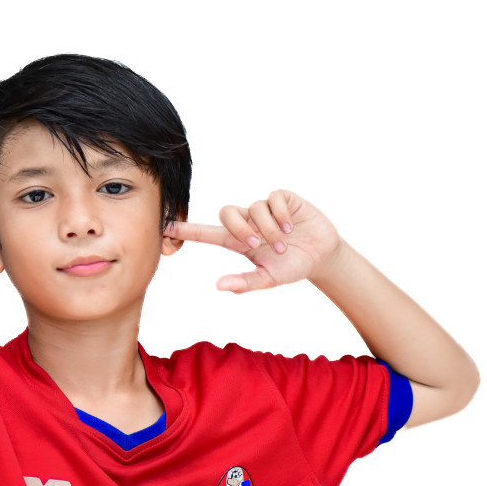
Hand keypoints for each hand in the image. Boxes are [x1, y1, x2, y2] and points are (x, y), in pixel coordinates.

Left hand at [165, 190, 342, 292]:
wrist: (322, 256)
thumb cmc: (291, 267)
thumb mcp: (269, 279)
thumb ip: (245, 283)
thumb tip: (219, 287)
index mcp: (238, 241)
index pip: (207, 233)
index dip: (187, 230)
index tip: (165, 227)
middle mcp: (249, 222)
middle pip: (227, 213)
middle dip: (239, 228)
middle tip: (255, 244)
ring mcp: (265, 209)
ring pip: (254, 208)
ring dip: (269, 229)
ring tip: (283, 243)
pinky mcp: (283, 198)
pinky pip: (273, 198)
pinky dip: (281, 214)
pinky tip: (292, 226)